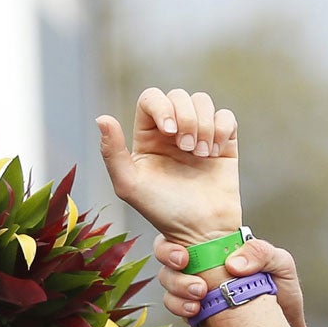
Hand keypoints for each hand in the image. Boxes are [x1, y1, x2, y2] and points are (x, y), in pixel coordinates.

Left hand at [95, 88, 240, 245]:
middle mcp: (172, 131)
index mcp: (148, 136)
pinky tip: (214, 153)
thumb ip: (112, 152)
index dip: (162, 106)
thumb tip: (102, 119)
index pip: (151, 98)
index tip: (169, 131)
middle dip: (187, 118)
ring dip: (204, 125)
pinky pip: (225, 116)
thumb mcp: (129, 185)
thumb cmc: (163, 211)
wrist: (201, 230)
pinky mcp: (223, 141)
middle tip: (187, 149)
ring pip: (203, 101)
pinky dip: (221, 130)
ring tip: (201, 154)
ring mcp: (198, 134)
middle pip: (179, 96)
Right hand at [155, 235, 308, 326]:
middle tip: (195, 282)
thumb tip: (232, 263)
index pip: (185, 235)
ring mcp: (197, 290)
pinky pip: (177, 308)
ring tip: (199, 298)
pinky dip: (180, 309)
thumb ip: (262, 254)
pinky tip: (196, 312)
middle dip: (169, 267)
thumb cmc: (284, 294)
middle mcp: (203, 266)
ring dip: (176, 290)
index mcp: (219, 248)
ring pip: (168, 284)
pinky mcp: (197, 314)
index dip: (173, 243)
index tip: (184, 257)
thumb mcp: (281, 265)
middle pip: (168, 258)